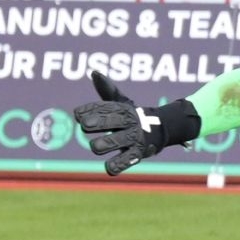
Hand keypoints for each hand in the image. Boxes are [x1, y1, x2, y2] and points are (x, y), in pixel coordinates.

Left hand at [72, 71, 195, 175]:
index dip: (87, 110)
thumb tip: (94, 72)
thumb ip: (106, 89)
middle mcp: (128, 122)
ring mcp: (134, 138)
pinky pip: (124, 162)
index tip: (77, 114)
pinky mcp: (137, 155)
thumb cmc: (131, 115)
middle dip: (96, 123)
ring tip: (96, 146)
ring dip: (102, 144)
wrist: (162, 128)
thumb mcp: (121, 100)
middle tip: (86, 125)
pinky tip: (110, 167)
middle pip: (110, 122)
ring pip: (114, 142)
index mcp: (122, 108)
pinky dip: (115, 166)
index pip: (103, 107)